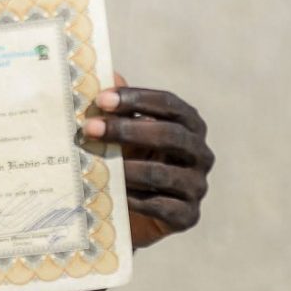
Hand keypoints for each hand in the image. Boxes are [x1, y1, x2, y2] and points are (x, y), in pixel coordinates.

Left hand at [83, 74, 212, 248]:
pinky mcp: (188, 216)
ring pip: (163, 173)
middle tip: (90, 128)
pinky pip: (161, 206)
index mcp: (189, 124)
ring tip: (94, 164)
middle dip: (127, 130)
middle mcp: (200, 153)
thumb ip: (117, 104)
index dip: (136, 99)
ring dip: (125, 168)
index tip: (101, 100)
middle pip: (170, 135)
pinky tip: (110, 193)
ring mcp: (197, 186)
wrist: (132, 210)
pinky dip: (133, 199)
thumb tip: (109, 74)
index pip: (169, 104)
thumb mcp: (122, 130)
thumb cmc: (128, 158)